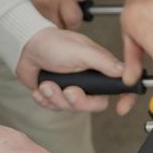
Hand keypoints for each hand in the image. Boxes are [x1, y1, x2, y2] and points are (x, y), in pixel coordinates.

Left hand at [14, 27, 132, 113]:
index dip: (126, 99)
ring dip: (56, 98)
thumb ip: (104, 62)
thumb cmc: (54, 43)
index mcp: (101, 68)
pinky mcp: (56, 95)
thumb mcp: (82, 51)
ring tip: (47, 84)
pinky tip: (40, 87)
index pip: (121, 86)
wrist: (26, 47)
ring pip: (72, 108)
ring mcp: (73, 88)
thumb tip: (125, 72)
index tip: (121, 109)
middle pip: (95, 104)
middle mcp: (89, 80)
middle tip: (68, 91)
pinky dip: (45, 100)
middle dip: (78, 101)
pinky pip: (55, 108)